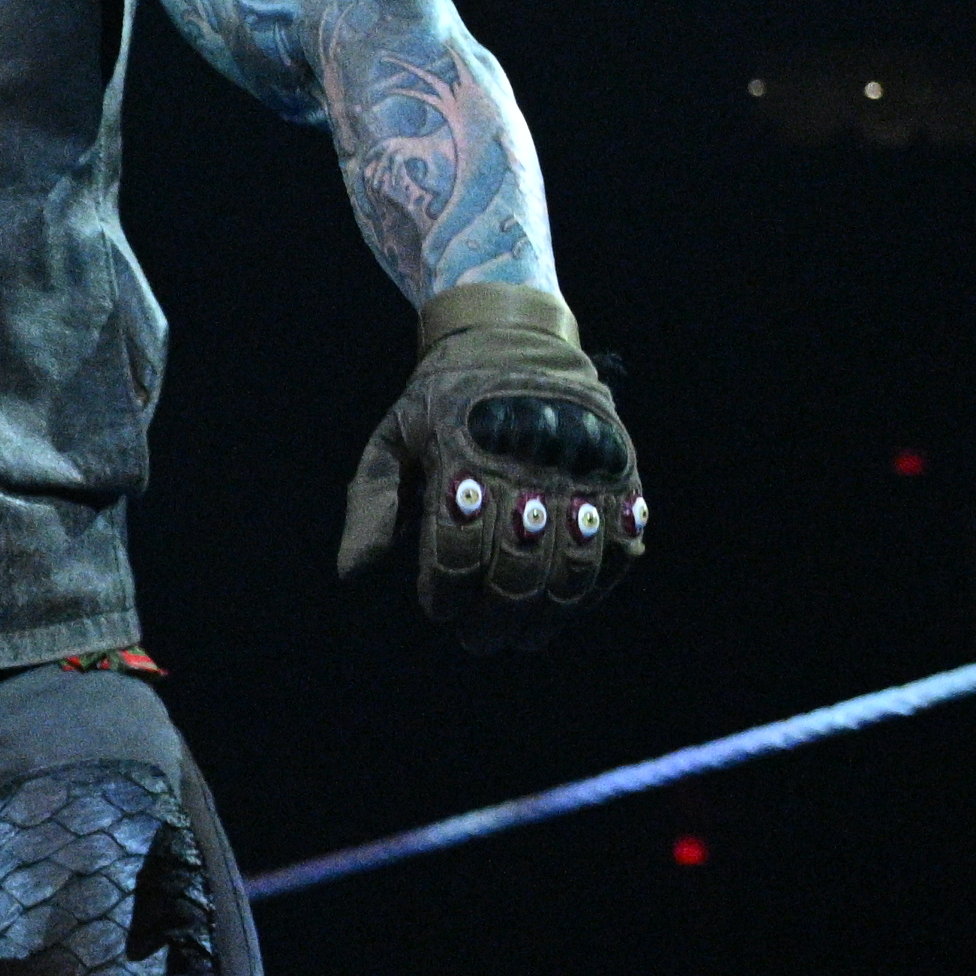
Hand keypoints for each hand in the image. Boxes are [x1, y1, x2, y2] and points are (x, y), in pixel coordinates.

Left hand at [338, 280, 644, 654]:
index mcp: (463, 457)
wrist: (514, 335)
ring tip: (523, 636)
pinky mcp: (623, 474)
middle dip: (492, 619)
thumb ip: (372, 503)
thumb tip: (353, 573)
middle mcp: (528, 466)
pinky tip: (568, 605)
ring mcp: (582, 472)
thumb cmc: (442, 399)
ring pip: (572, 569)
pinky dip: (596, 586)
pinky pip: (620, 547)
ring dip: (546, 615)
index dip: (445, 594)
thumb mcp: (392, 437)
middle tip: (477, 640)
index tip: (438, 609)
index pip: (456, 551)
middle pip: (517, 570)